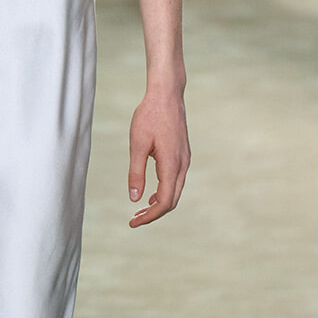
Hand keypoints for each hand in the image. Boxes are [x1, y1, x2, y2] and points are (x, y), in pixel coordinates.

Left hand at [127, 83, 188, 226]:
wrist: (167, 94)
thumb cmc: (149, 116)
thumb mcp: (137, 144)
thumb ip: (135, 173)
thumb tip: (135, 198)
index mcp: (171, 164)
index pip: (164, 202)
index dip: (149, 216)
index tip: (132, 222)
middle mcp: (182, 165)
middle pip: (172, 201)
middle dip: (154, 214)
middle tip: (134, 219)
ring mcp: (185, 160)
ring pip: (175, 191)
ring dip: (159, 204)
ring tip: (140, 210)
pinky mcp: (183, 154)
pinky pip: (176, 180)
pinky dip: (164, 192)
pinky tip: (150, 193)